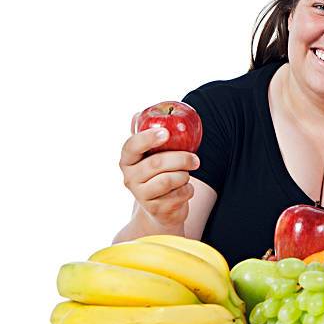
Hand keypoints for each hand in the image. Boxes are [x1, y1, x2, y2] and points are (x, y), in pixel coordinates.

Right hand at [119, 112, 199, 227]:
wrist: (161, 210)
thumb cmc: (158, 175)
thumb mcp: (150, 155)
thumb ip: (145, 136)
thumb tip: (137, 114)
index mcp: (127, 160)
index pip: (131, 146)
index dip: (148, 138)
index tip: (166, 132)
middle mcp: (129, 178)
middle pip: (156, 163)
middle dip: (181, 158)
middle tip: (195, 159)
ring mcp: (141, 196)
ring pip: (169, 180)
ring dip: (184, 175)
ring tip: (186, 175)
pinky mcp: (156, 209)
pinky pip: (179, 195)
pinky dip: (188, 190)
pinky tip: (185, 189)